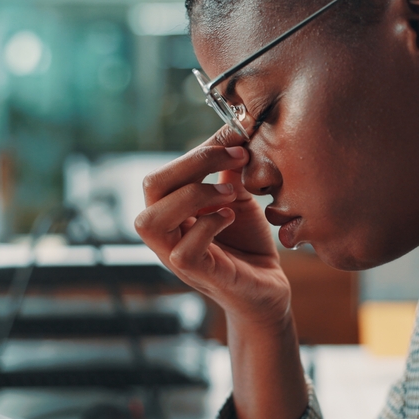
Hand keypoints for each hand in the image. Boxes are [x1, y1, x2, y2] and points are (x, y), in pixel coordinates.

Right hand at [135, 127, 290, 328]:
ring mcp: (175, 256)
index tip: (236, 139)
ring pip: (152, 221)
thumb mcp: (236, 198)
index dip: (200, 149)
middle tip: (236, 159)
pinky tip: (230, 217)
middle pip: (151, 186)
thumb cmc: (247, 244)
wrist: (267, 288)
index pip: (165, 171)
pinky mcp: (197, 276)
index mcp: (171, 210)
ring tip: (230, 194)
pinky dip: (207, 226)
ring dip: (193, 196)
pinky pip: (183, 251)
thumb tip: (231, 130)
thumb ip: (227, 171)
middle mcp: (165, 232)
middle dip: (194, 163)